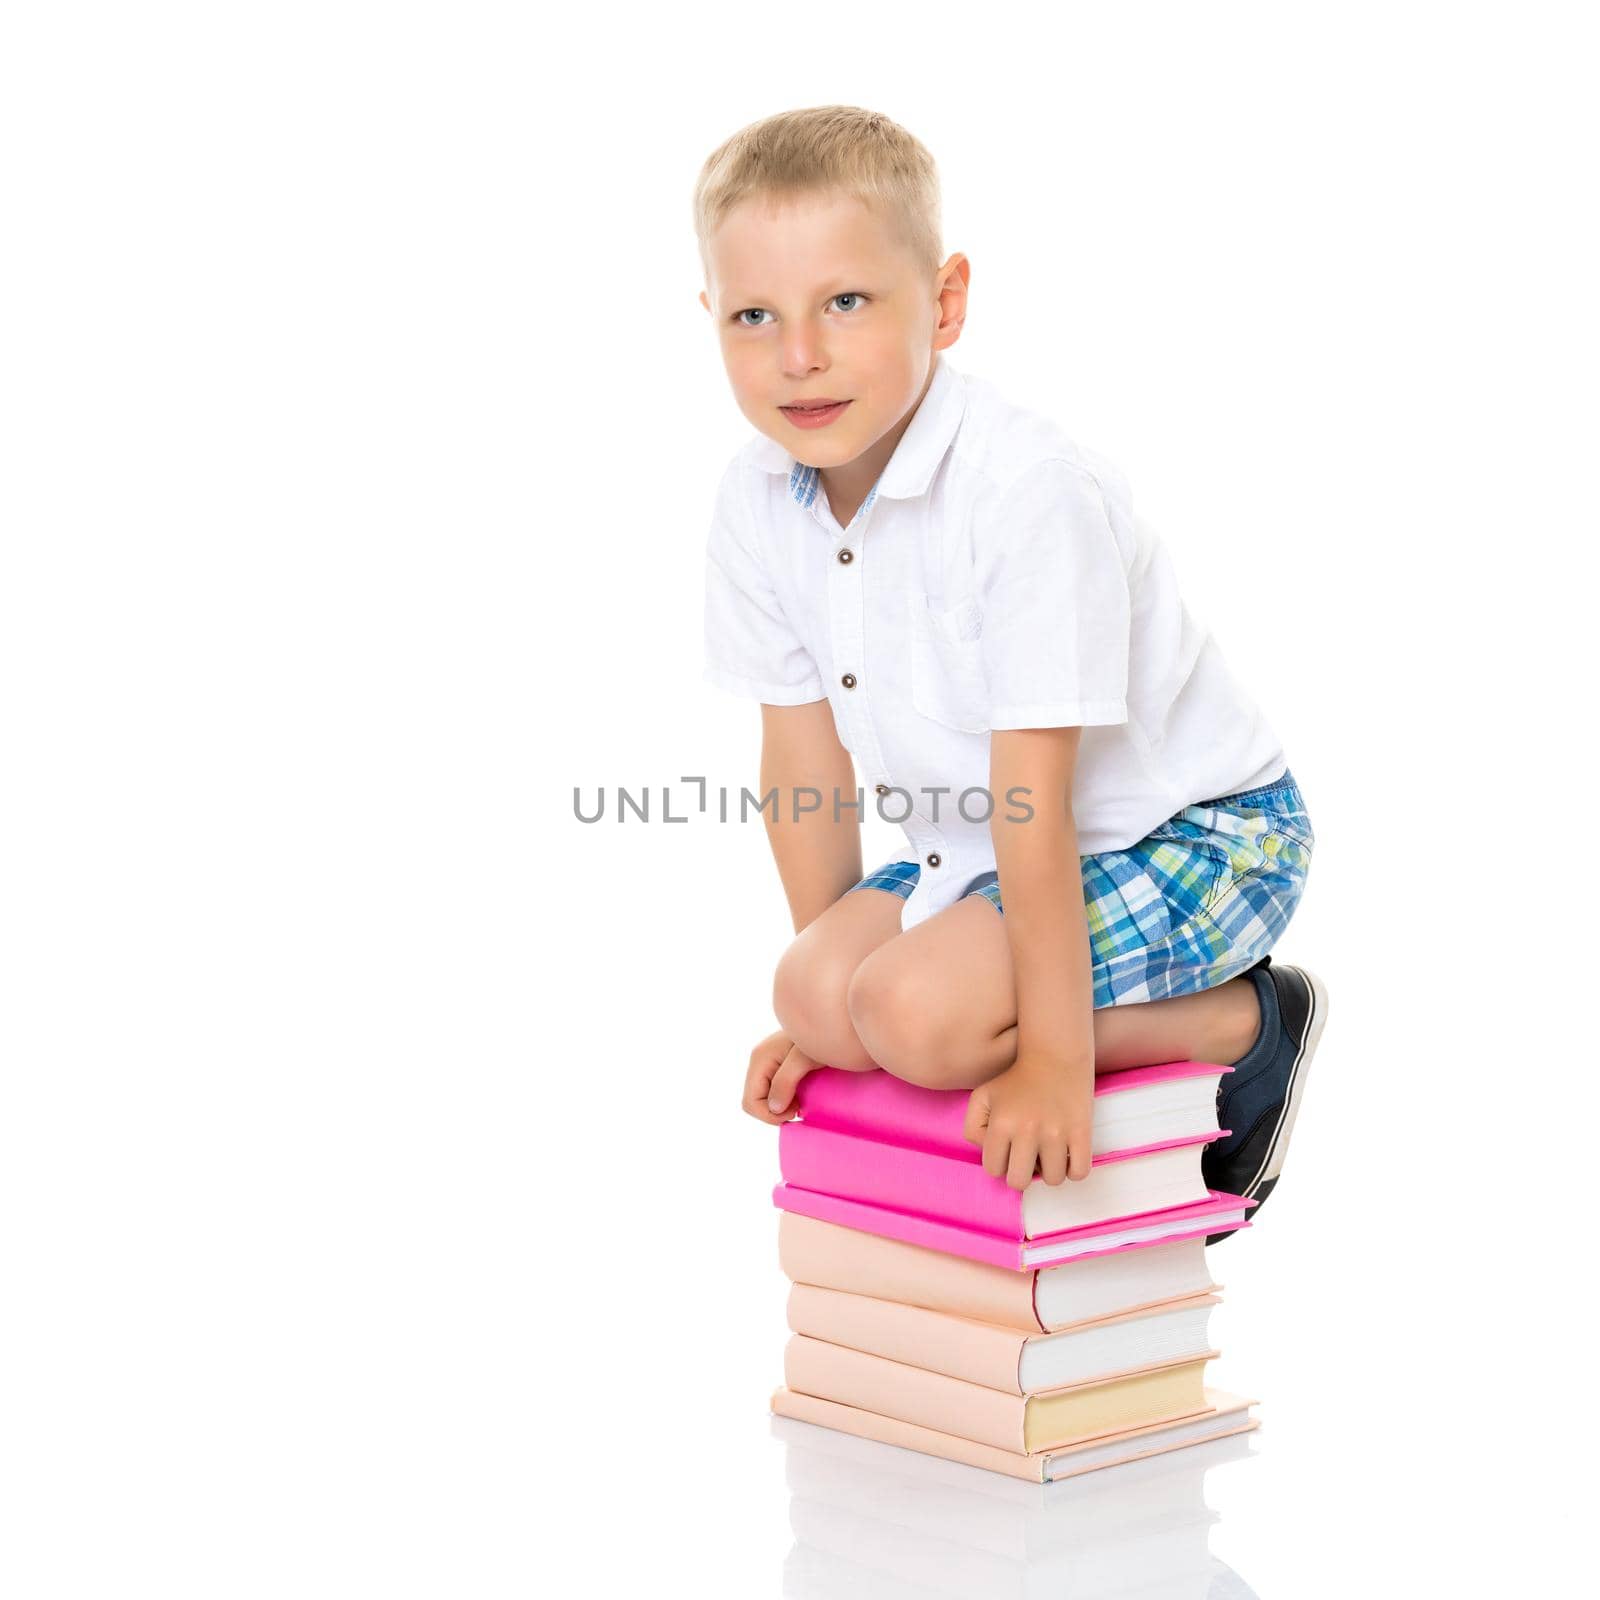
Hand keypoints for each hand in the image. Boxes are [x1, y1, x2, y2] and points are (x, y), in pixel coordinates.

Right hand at [742, 1029, 823, 1124]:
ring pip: (762, 1098)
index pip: (751, 1102)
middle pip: (753, 1102)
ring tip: (801, 1098)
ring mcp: (767, 1062)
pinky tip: (799, 1093)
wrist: (837, 1023)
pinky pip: (771, 1091)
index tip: (796, 1110)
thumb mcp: (805, 1059)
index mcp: (760, 1058)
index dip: (770, 1115)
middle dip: (775, 1111)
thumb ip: (786, 1081)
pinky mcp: (776, 1065)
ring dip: (780, 1105)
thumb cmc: (823, 1038)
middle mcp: (759, 1060)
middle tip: (799, 1106)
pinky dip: (783, 1098)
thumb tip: (773, 1108)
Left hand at [962, 1055, 1095, 1188]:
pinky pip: (1079, 1173)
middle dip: (1021, 1173)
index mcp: (1000, 1123)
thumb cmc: (1015, 1081)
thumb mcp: (982, 1097)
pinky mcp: (1082, 1132)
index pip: (993, 1170)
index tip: (1008, 1150)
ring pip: (1053, 1180)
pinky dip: (1073, 1170)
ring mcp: (1056, 1133)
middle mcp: (1027, 1130)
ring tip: (1049, 1152)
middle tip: (1028, 1156)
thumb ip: (973, 1128)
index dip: (1000, 1163)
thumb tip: (989, 1154)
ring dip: (1050, 1170)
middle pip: (1019, 1182)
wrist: (1054, 1055)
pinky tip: (1067, 1154)